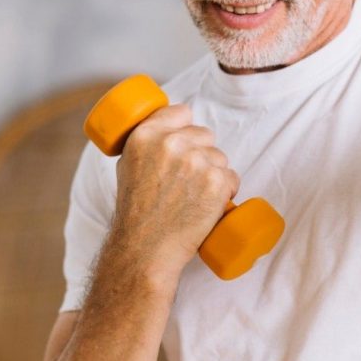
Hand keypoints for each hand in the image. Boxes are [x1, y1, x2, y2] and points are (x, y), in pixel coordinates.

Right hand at [108, 104, 239, 278]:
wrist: (145, 249)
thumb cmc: (136, 213)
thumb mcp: (127, 166)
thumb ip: (146, 144)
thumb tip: (167, 130)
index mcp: (146, 135)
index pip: (182, 112)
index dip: (186, 126)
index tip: (187, 142)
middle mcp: (171, 143)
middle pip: (205, 134)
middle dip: (202, 153)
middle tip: (189, 180)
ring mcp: (196, 161)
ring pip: (220, 157)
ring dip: (215, 174)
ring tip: (195, 197)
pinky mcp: (217, 181)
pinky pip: (233, 177)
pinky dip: (226, 192)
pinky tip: (210, 205)